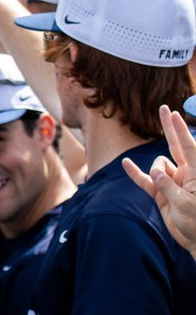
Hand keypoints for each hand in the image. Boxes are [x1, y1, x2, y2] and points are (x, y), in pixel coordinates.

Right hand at [123, 104, 195, 254]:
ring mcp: (172, 183)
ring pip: (157, 167)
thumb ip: (168, 186)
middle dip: (169, 128)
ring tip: (163, 194)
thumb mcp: (187, 205)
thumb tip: (153, 172)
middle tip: (164, 108)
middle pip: (175, 147)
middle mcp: (185, 175)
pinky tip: (125, 164)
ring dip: (155, 174)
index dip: (180, 130)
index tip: (173, 113)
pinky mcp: (160, 195)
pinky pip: (144, 181)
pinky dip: (135, 173)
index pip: (188, 147)